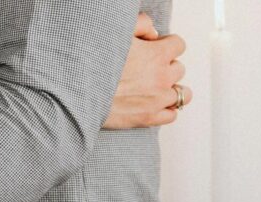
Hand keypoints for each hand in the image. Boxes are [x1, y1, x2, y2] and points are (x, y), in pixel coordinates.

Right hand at [102, 13, 190, 129]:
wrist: (77, 92)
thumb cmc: (93, 62)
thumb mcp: (117, 32)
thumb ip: (141, 25)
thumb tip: (153, 34)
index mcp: (156, 54)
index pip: (178, 45)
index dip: (166, 45)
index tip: (154, 49)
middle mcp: (161, 77)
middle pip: (179, 69)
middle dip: (166, 67)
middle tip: (147, 70)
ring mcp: (157, 100)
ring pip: (183, 94)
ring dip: (171, 89)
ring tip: (156, 89)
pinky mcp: (148, 118)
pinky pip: (172, 115)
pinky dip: (167, 110)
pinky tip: (154, 105)